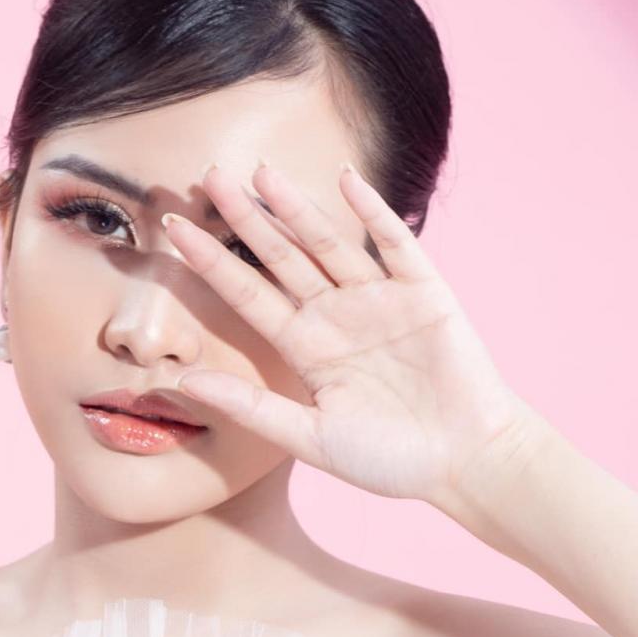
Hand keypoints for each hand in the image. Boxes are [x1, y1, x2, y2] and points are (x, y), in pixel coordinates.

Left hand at [165, 160, 542, 504]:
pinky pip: (395, 243)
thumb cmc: (389, 461)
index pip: (248, 296)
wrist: (465, 464)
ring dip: (297, 207)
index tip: (171, 231)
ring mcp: (380, 300)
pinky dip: (372, 211)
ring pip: (329, 243)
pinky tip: (345, 179)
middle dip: (246, 219)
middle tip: (209, 175)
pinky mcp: (424, 292)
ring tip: (262, 172)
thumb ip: (250, 408)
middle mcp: (337, 316)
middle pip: (282, 258)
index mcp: (306, 349)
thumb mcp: (310, 438)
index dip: (211, 264)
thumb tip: (183, 383)